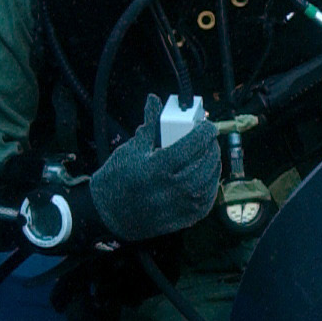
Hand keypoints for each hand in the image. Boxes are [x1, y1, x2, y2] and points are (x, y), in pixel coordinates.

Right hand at [87, 98, 220, 240]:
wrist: (107, 214)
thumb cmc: (116, 179)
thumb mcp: (130, 149)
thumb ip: (149, 125)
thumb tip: (154, 100)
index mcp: (155, 168)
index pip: (191, 145)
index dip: (204, 131)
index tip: (206, 125)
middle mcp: (170, 189)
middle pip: (204, 163)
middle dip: (211, 146)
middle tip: (208, 138)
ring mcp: (178, 207)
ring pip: (208, 182)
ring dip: (214, 164)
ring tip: (209, 154)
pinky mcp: (182, 220)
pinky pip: (206, 201)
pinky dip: (211, 185)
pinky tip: (207, 175)